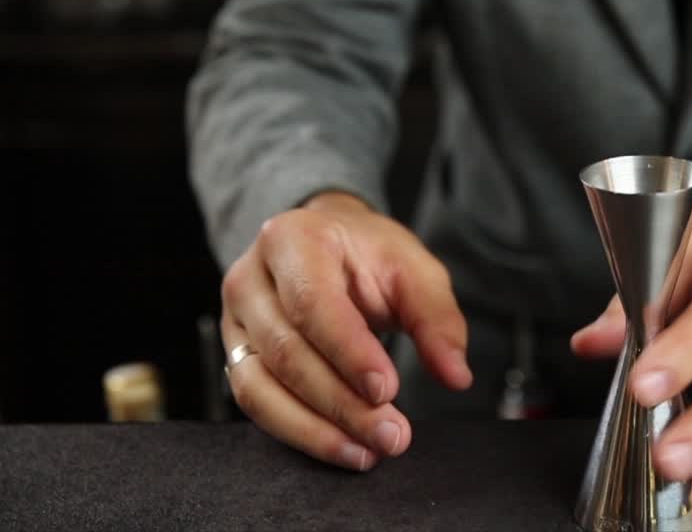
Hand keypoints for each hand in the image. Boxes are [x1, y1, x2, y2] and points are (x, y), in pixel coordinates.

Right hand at [220, 192, 471, 469]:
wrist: (328, 241)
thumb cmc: (368, 254)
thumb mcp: (413, 270)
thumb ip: (437, 320)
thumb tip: (455, 375)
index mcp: (291, 241)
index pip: (311, 303)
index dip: (348, 352)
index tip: (386, 389)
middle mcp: (251, 280)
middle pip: (287, 352)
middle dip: (341, 403)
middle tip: (391, 434)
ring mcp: (236, 321)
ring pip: (262, 387)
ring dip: (318, 429)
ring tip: (369, 450)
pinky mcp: (236, 356)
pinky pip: (257, 404)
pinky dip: (300, 433)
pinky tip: (342, 447)